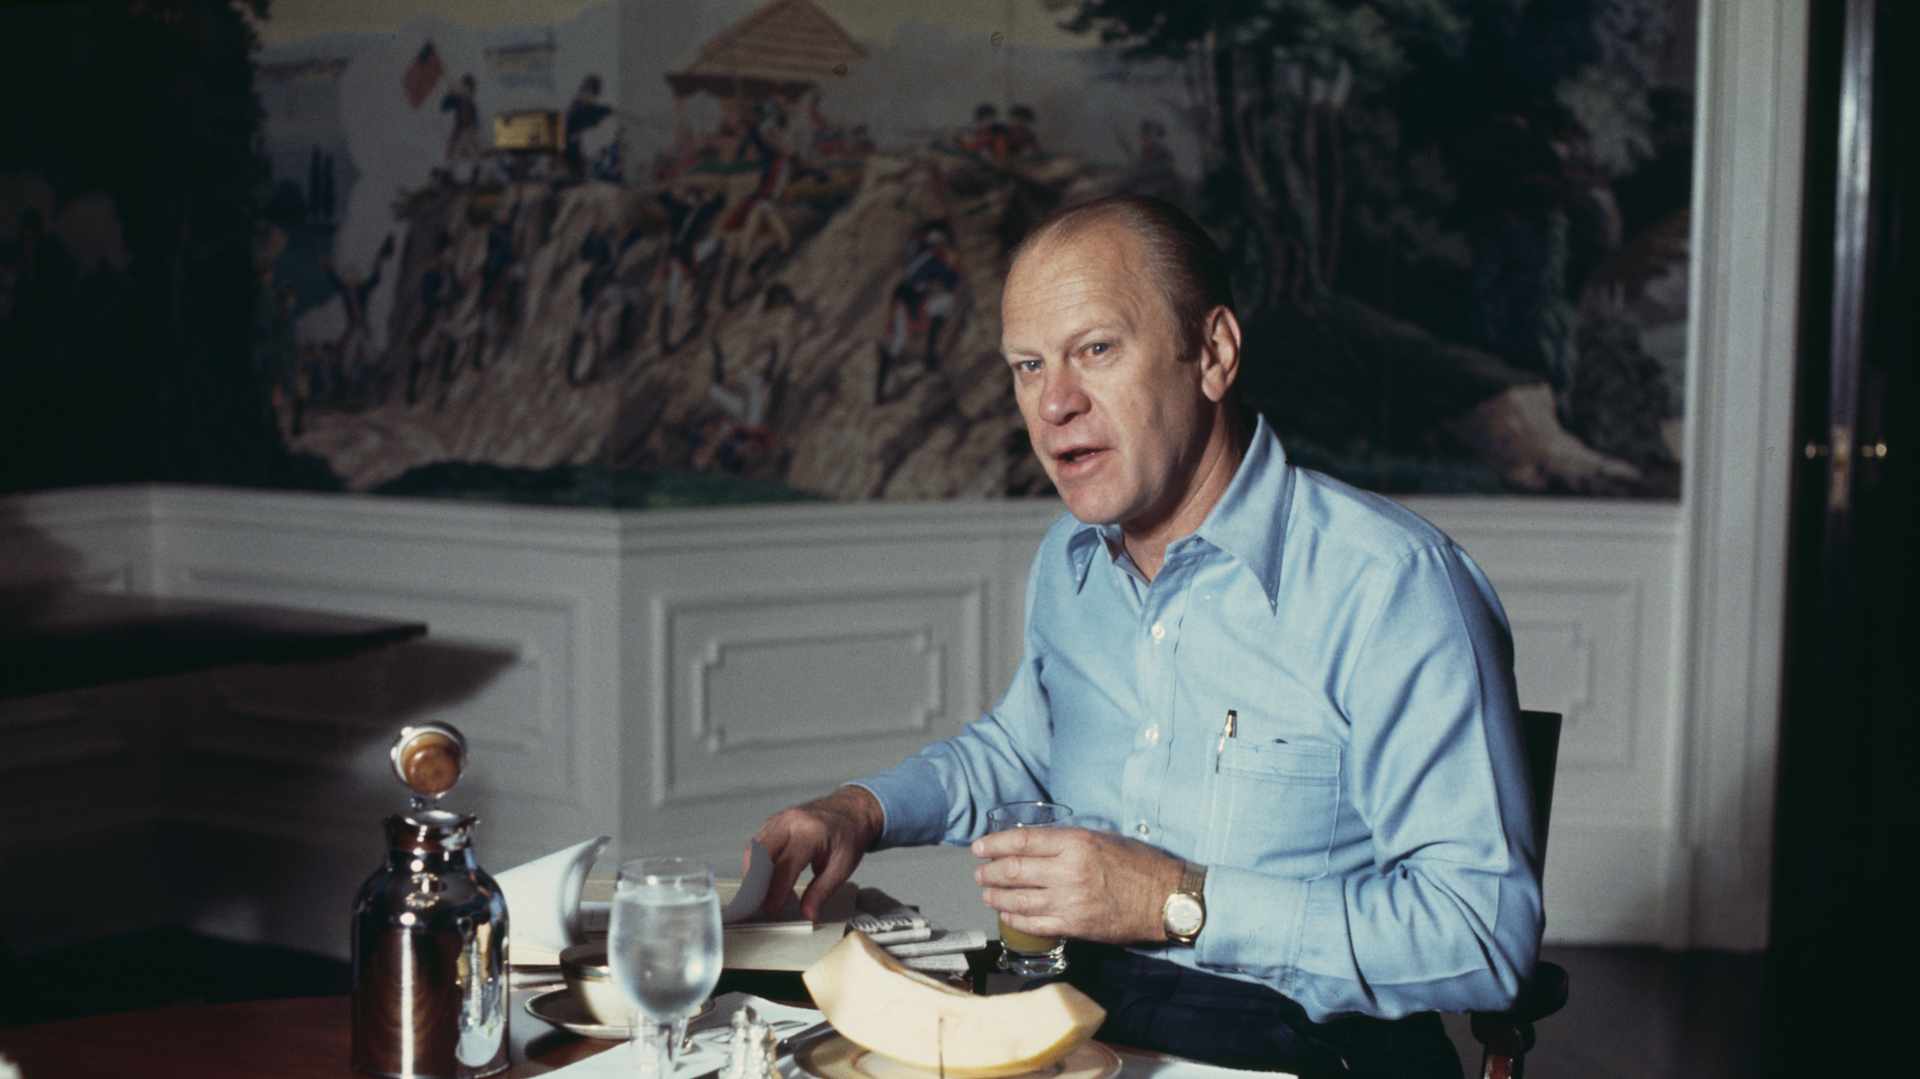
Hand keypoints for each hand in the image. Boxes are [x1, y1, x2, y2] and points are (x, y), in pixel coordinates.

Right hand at [751, 786, 883, 919]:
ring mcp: (779, 819)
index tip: (771, 908)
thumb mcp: (842, 867)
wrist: (851, 810)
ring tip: (760, 894)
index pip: (785, 865)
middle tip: (759, 904)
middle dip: (756, 882)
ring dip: (753, 873)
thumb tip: (808, 913)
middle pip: (761, 854)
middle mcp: (790, 822)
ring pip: (754, 848)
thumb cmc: (848, 835)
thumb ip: (822, 891)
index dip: (775, 890)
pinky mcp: (773, 822)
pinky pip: (757, 843)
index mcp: (810, 833)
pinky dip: (756, 862)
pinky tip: (764, 878)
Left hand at [971, 827, 1183, 943]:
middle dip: (989, 871)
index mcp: (1075, 844)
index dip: (995, 844)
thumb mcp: (1102, 838)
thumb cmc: (1138, 864)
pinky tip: (1006, 913)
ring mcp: (1069, 902)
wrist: (1164, 899)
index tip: (979, 847)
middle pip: (1013, 871)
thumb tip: (1035, 844)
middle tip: (980, 871)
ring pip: (1018, 899)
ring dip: (996, 895)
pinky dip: (1014, 918)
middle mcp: (1068, 872)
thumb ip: (1068, 842)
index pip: (1022, 841)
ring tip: (986, 892)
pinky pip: (1033, 924)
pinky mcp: (1074, 926)